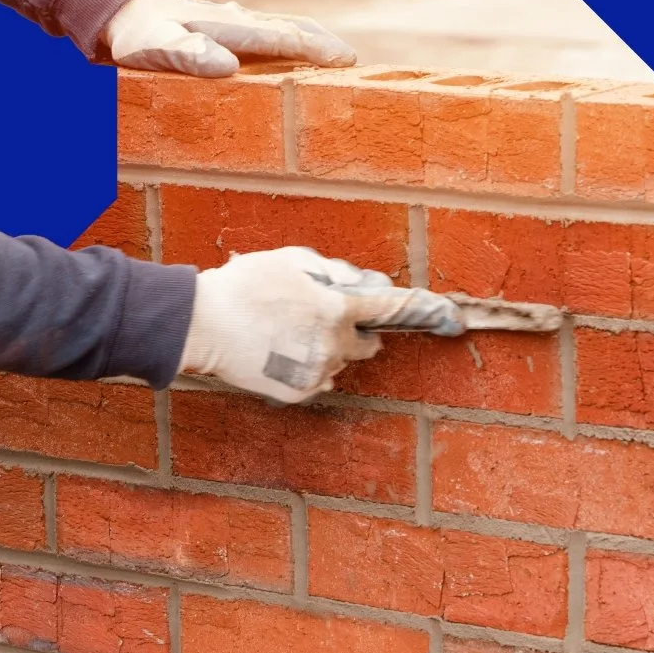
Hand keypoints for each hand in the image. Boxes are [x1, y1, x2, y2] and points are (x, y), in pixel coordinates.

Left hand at [101, 0, 355, 77]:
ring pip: (280, 28)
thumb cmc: (138, 35)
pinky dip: (289, 38)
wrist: (122, 10)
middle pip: (289, 29)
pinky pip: (266, 32)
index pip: (280, 38)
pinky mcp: (227, 25)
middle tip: (353, 61)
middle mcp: (237, 21)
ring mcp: (234, 21)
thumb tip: (228, 66)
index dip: (314, 50)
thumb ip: (190, 56)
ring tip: (336, 55)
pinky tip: (294, 46)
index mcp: (228, 27)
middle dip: (322, 44)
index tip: (344, 60)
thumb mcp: (157, 47)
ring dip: (310, 39)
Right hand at [179, 246, 464, 404]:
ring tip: (286, 332)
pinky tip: (278, 350)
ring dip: (327, 349)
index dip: (424, 310)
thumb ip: (338, 271)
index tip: (451, 318)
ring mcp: (316, 372)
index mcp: (336, 308)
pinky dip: (307, 367)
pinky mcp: (298, 392)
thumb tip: (370, 282)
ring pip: (340, 362)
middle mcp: (334, 344)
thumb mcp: (293, 260)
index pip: (391, 309)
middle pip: (367, 344)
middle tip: (320, 317)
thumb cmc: (246, 284)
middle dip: (353, 331)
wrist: (202, 324)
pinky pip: (318, 379)